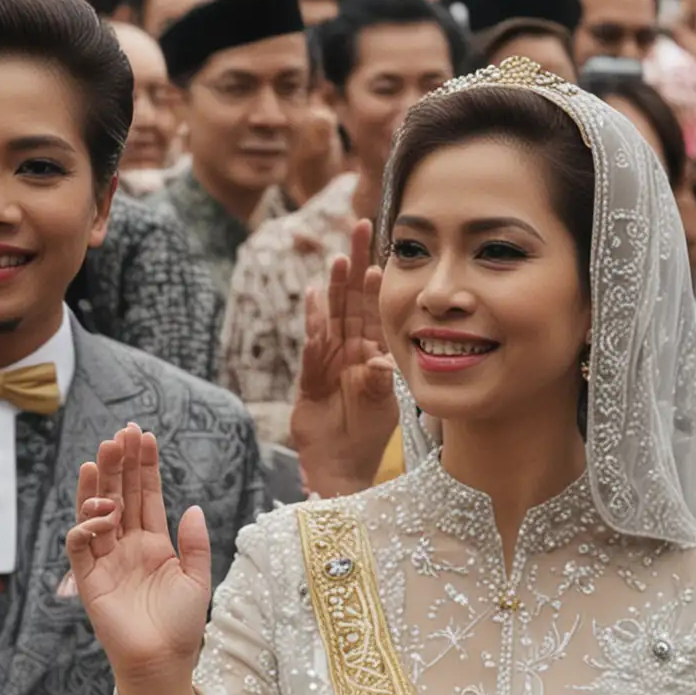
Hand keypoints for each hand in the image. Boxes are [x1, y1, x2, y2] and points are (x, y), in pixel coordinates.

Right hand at [67, 425, 210, 694]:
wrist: (162, 663)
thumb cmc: (181, 626)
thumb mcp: (197, 580)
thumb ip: (194, 544)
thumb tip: (191, 507)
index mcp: (153, 542)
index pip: (145, 495)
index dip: (144, 466)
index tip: (144, 436)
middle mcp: (126, 545)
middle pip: (119, 494)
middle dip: (118, 464)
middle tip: (121, 434)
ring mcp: (105, 560)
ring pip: (94, 512)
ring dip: (97, 484)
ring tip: (101, 455)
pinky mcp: (89, 579)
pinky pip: (79, 546)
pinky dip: (86, 526)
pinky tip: (102, 513)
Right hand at [289, 244, 397, 497]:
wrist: (340, 464)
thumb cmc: (366, 434)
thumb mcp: (384, 404)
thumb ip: (381, 381)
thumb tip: (380, 361)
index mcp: (372, 351)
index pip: (376, 309)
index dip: (378, 281)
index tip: (385, 250)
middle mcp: (349, 350)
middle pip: (351, 300)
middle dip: (355, 266)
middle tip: (359, 230)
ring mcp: (328, 362)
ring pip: (331, 317)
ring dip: (334, 289)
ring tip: (338, 260)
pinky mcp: (310, 379)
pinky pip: (313, 351)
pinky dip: (313, 328)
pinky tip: (314, 301)